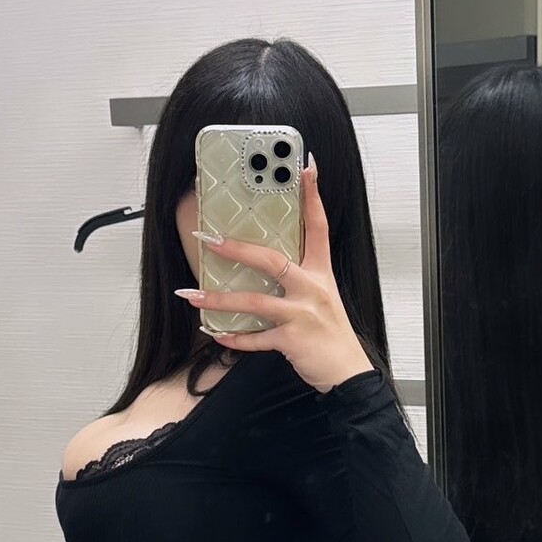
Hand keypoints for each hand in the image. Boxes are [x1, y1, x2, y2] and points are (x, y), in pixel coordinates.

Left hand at [178, 158, 373, 392]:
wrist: (347, 373)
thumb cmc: (331, 334)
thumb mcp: (322, 297)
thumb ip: (298, 279)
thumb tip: (265, 264)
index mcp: (320, 273)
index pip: (318, 226)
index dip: (313, 196)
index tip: (306, 168)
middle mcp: (312, 289)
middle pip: (273, 261)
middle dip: (238, 249)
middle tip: (210, 240)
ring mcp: (302, 315)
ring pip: (255, 302)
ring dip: (221, 299)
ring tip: (194, 296)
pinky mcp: (292, 341)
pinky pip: (256, 339)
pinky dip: (234, 339)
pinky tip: (216, 333)